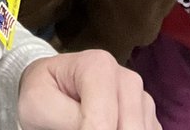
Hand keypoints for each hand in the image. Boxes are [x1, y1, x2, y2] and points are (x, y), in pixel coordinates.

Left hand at [17, 51, 159, 129]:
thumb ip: (68, 120)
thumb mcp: (40, 103)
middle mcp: (127, 79)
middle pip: (130, 129)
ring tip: (85, 124)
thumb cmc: (42, 92)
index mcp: (99, 66)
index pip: (103, 122)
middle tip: (77, 127)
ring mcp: (141, 99)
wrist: (50, 87)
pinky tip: (108, 128)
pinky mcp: (149, 119)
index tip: (73, 129)